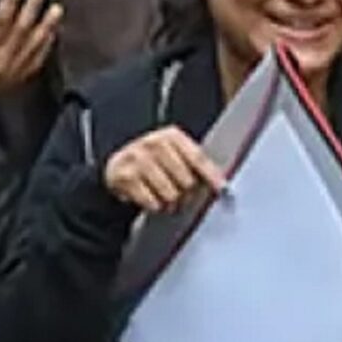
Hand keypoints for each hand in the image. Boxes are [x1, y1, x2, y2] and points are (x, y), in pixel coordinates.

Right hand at [0, 0, 62, 99]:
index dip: (8, 1)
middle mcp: (2, 60)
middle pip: (20, 29)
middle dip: (31, 8)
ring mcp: (16, 70)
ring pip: (35, 43)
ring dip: (47, 25)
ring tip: (56, 8)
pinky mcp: (25, 78)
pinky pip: (40, 57)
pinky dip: (47, 43)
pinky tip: (53, 31)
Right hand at [102, 128, 226, 213]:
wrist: (119, 164)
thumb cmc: (155, 162)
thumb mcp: (175, 154)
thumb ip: (195, 164)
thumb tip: (221, 184)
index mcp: (172, 136)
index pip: (197, 157)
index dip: (211, 175)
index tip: (222, 189)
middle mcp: (154, 143)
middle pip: (186, 180)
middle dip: (187, 194)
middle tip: (182, 196)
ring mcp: (137, 158)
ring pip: (170, 194)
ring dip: (171, 203)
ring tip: (167, 199)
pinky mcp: (124, 176)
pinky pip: (152, 202)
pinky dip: (155, 206)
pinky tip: (152, 200)